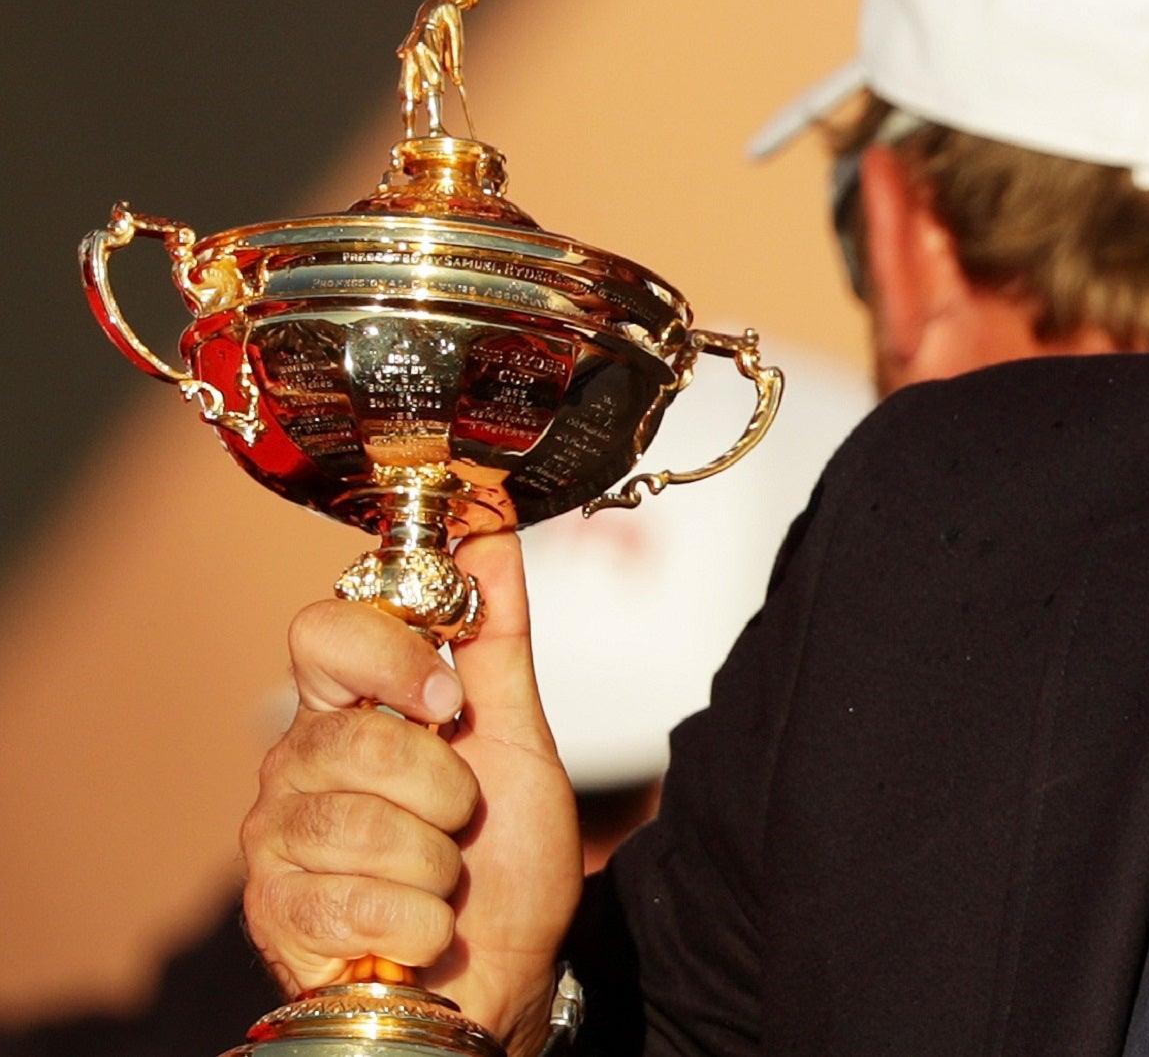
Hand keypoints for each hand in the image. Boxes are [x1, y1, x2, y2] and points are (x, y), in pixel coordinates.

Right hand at [240, 533, 580, 1048]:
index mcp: (351, 706)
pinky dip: (416, 919)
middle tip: (462, 816)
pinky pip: (350, 897)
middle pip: (351, 736)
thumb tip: (491, 530)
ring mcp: (278, 839)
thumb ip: (498, 639)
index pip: (321, 631)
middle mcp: (298, 762)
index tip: (446, 698)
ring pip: (354, 821)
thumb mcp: (519, 739)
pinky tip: (421, 927)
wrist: (509, 972)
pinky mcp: (275, 913)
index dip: (386, 655)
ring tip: (446, 876)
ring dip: (434, 859)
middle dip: (440, 785)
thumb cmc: (505, 860)